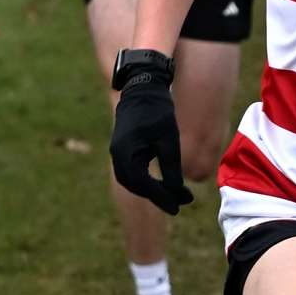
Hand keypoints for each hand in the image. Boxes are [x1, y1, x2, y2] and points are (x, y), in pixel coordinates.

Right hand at [109, 75, 193, 215]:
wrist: (142, 86)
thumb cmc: (158, 112)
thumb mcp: (168, 142)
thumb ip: (171, 168)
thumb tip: (177, 193)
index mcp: (126, 155)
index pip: (144, 185)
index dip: (162, 198)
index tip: (179, 207)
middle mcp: (117, 155)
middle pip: (135, 186)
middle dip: (157, 196)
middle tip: (178, 204)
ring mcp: (117, 151)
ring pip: (132, 180)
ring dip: (150, 190)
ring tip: (170, 196)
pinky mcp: (121, 147)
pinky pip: (130, 170)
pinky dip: (144, 180)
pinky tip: (159, 183)